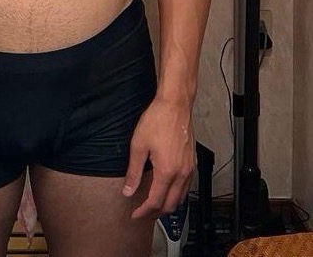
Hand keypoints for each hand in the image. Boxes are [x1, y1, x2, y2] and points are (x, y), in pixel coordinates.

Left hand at [122, 96, 194, 218]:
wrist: (175, 105)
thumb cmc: (157, 121)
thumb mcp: (138, 145)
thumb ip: (133, 171)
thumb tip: (128, 191)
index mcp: (167, 172)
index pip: (155, 201)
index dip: (144, 211)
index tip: (135, 214)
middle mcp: (181, 173)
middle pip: (171, 204)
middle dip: (156, 213)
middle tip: (143, 213)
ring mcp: (189, 168)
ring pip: (181, 198)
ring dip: (168, 205)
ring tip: (154, 205)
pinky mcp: (192, 162)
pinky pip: (187, 187)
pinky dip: (177, 195)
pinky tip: (168, 191)